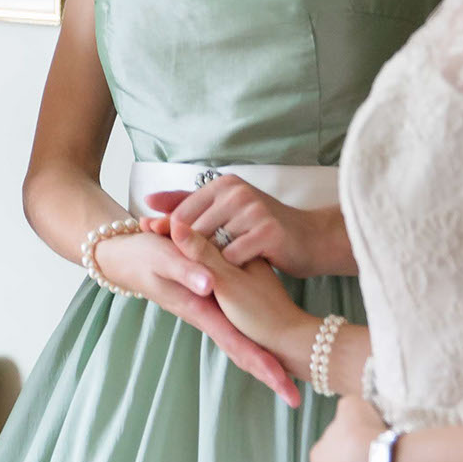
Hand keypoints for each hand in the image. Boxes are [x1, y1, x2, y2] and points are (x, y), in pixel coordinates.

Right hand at [96, 229, 301, 406]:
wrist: (126, 258)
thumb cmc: (144, 256)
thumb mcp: (162, 258)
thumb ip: (184, 270)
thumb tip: (208, 286)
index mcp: (201, 310)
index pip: (236, 342)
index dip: (261, 363)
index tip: (283, 384)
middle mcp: (207, 318)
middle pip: (241, 351)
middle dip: (268, 373)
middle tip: (294, 399)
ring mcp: (209, 314)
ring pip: (238, 344)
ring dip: (262, 364)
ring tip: (288, 387)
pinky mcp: (210, 306)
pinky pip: (233, 332)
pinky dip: (250, 348)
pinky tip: (266, 357)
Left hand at [158, 178, 348, 277]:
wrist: (314, 240)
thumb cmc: (265, 230)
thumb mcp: (226, 211)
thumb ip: (188, 205)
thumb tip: (147, 200)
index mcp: (224, 184)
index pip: (182, 212)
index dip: (169, 233)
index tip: (164, 250)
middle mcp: (238, 192)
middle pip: (193, 229)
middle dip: (188, 251)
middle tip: (191, 268)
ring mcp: (253, 210)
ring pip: (211, 244)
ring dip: (210, 263)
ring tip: (216, 273)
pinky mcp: (267, 232)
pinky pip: (232, 257)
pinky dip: (231, 270)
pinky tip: (236, 277)